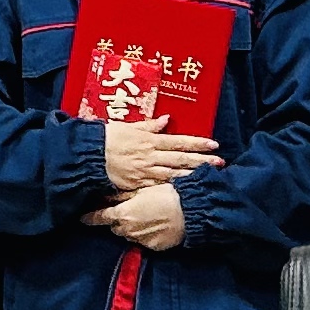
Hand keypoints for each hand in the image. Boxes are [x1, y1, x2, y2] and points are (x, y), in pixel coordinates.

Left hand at [78, 181, 187, 250]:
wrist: (191, 211)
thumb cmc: (167, 194)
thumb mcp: (141, 189)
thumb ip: (121, 195)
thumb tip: (104, 195)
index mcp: (123, 214)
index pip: (99, 217)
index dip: (90, 217)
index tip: (82, 217)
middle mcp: (128, 230)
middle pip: (115, 227)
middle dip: (116, 220)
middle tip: (125, 210)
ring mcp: (141, 240)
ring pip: (128, 235)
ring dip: (130, 228)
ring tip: (142, 217)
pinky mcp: (154, 247)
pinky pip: (143, 241)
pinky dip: (144, 235)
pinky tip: (154, 225)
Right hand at [102, 119, 219, 192]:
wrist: (89, 157)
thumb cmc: (106, 139)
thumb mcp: (128, 126)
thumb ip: (148, 125)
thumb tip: (166, 119)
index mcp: (149, 140)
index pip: (179, 141)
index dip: (197, 143)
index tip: (214, 144)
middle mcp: (151, 155)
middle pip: (181, 158)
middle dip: (202, 160)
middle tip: (220, 161)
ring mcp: (146, 171)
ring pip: (174, 174)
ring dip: (193, 175)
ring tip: (210, 176)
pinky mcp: (139, 184)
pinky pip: (159, 186)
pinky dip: (173, 187)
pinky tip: (186, 190)